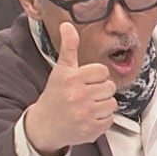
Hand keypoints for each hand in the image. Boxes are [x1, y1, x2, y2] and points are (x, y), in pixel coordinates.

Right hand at [24, 22, 116, 155]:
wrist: (44, 125)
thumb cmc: (55, 96)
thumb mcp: (60, 70)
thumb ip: (69, 47)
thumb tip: (67, 26)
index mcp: (71, 79)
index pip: (102, 71)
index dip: (96, 75)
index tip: (87, 80)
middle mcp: (78, 96)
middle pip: (110, 87)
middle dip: (100, 90)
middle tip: (87, 94)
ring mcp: (85, 114)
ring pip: (112, 104)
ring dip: (103, 105)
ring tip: (89, 105)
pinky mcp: (90, 130)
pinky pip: (110, 120)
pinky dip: (102, 119)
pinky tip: (89, 117)